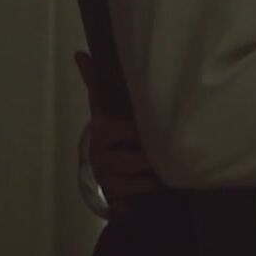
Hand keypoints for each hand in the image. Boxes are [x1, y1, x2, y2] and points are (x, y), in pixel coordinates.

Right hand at [74, 52, 164, 216]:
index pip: (125, 130)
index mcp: (103, 130)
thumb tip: (79, 53)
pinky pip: (130, 202)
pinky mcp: (114, 197)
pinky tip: (148, 199)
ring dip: (157, 177)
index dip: (140, 133)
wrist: (98, 162)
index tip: (155, 132)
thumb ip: (95, 81)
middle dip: (155, 156)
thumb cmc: (110, 130)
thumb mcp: (102, 106)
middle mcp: (103, 156)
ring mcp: (109, 178)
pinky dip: (139, 201)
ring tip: (172, 170)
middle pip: (137, 159)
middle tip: (176, 152)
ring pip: (141, 182)